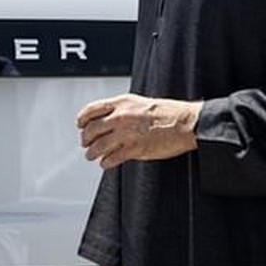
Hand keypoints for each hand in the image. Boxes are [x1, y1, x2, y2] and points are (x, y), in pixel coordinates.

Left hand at [76, 93, 200, 168]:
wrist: (185, 123)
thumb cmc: (168, 112)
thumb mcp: (141, 103)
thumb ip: (124, 109)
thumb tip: (111, 118)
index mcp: (122, 102)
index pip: (92, 109)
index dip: (82, 118)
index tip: (80, 124)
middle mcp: (121, 116)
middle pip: (92, 129)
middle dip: (85, 138)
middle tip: (85, 143)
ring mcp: (126, 133)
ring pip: (98, 146)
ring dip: (92, 153)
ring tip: (92, 156)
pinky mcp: (134, 149)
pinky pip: (111, 158)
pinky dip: (106, 163)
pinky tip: (106, 163)